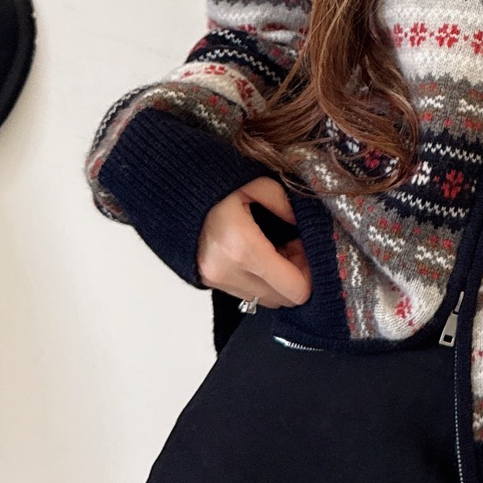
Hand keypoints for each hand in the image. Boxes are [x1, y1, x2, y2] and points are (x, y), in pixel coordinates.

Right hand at [197, 177, 311, 307]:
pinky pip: (248, 293)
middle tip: (296, 247)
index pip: (293, 288)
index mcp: (241, 246)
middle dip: (295, 276)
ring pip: (265, 300)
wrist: (173, 192)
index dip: (309, 274)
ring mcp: (215, 279)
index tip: (309, 252)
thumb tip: (307, 225)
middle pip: (282, 299)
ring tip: (277, 249)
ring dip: (278, 280)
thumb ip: (287, 204)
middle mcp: (226, 270)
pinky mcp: (210, 281)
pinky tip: (261, 255)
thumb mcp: (257, 183)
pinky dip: (261, 280)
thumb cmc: (215, 185)